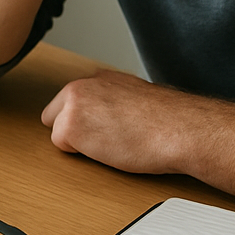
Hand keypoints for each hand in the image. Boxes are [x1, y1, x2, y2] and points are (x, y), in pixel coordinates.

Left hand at [40, 69, 234, 220]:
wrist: (180, 128)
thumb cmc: (168, 119)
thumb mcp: (136, 98)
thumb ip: (113, 101)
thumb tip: (107, 115)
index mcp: (99, 78)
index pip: (71, 102)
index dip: (86, 122)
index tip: (105, 128)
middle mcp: (81, 85)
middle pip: (55, 116)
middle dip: (75, 130)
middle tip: (109, 139)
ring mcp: (72, 105)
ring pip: (59, 133)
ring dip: (80, 144)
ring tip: (114, 144)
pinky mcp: (70, 127)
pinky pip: (63, 149)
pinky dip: (82, 156)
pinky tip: (109, 151)